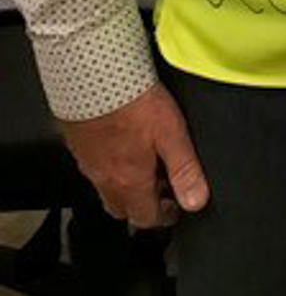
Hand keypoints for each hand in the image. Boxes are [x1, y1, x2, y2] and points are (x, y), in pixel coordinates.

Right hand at [60, 83, 208, 227]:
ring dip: (125, 186)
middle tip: (161, 187)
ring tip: (144, 164)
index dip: (163, 216)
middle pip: (122, 208)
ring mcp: (88, 163)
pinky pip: (93, 168)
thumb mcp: (171, 133)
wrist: (94, 77)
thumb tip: (196, 200)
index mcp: (129, 181)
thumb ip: (184, 168)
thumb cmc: (133, 103)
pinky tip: (121, 144)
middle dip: (142, 204)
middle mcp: (105, 179)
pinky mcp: (78, 144)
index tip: (174, 208)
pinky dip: (109, 166)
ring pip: (106, 190)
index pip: (145, 218)